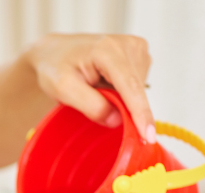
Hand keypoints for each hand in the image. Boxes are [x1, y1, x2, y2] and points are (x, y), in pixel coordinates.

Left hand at [24, 33, 154, 143]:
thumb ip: (90, 105)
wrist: (55, 51)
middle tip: (92, 99)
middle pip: (136, 91)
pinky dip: (123, 92)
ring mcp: (136, 48)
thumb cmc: (56, 67)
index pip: (129, 86)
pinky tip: (105, 82)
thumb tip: (118, 120)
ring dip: (120, 98)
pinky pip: (137, 85)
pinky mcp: (140, 54)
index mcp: (107, 50)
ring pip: (138, 90)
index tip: (149, 136)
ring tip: (96, 86)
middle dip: (122, 107)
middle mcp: (127, 45)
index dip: (140, 113)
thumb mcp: (63, 89)